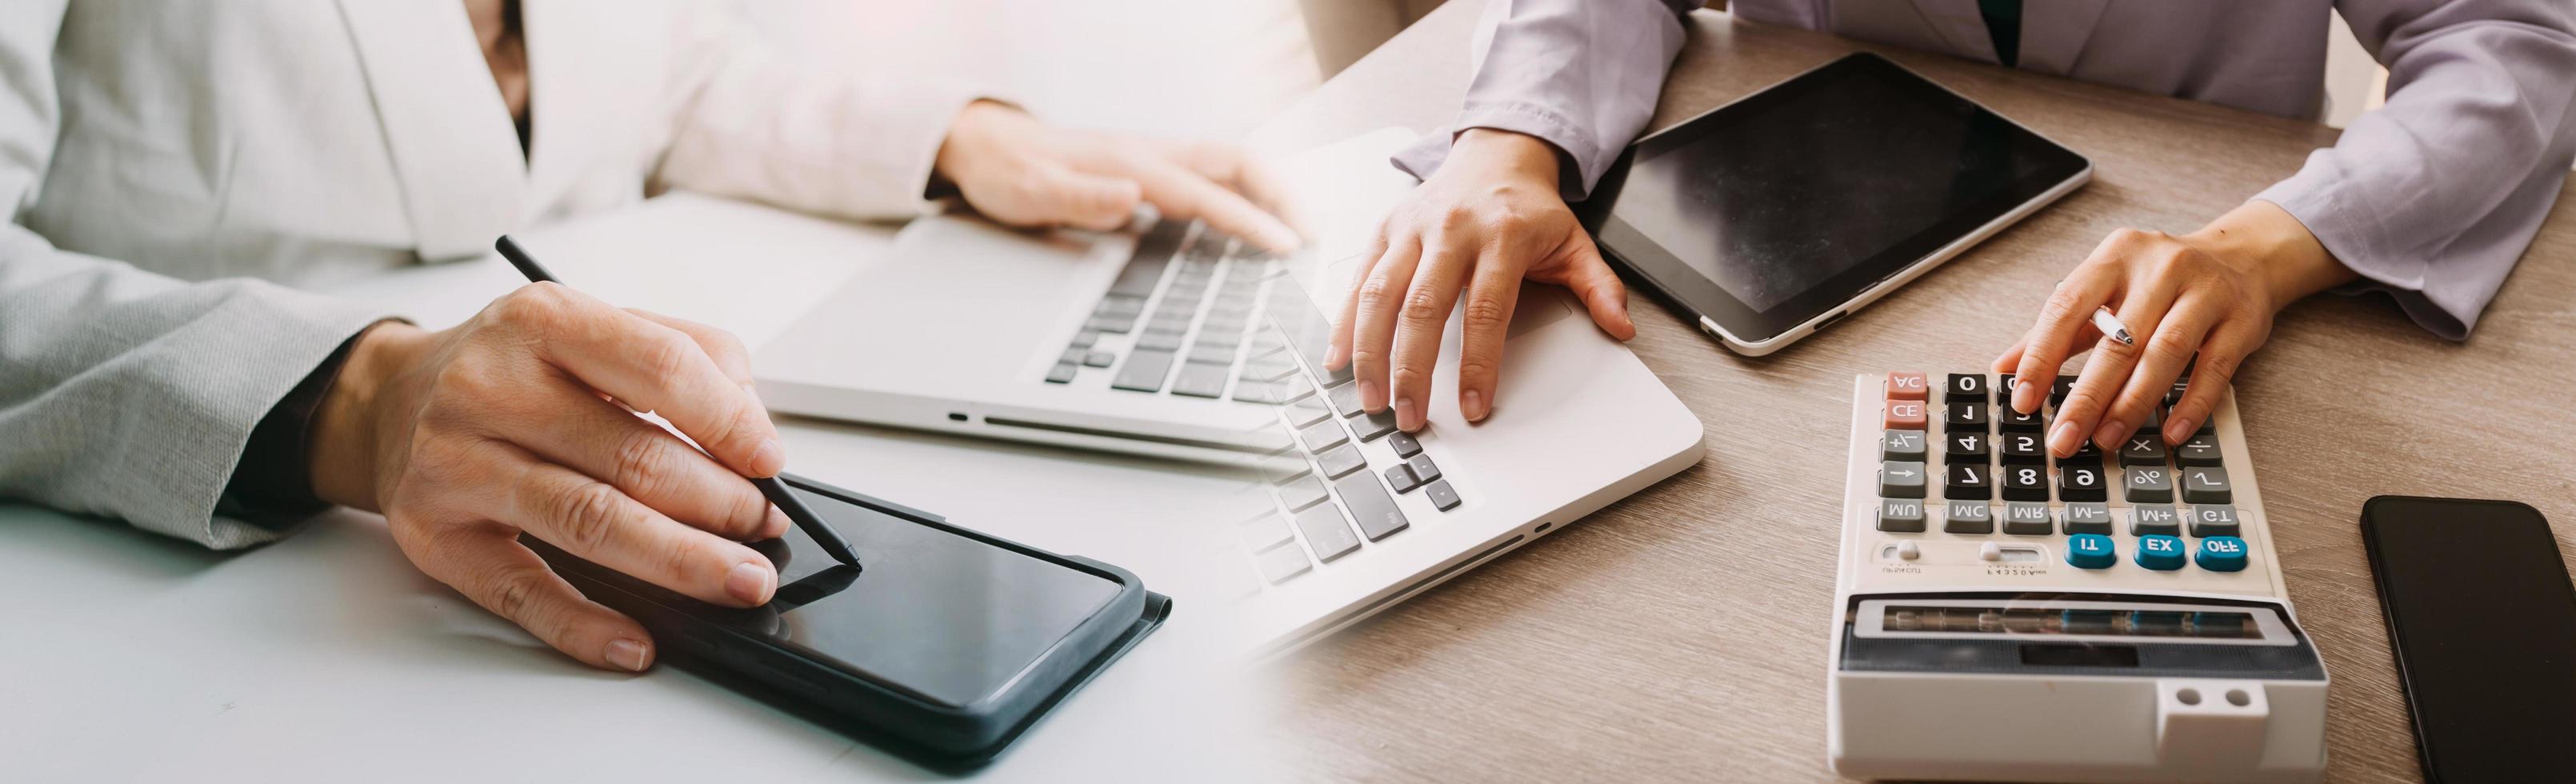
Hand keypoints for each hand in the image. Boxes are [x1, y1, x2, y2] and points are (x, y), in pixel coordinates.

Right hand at [309, 284, 793, 671]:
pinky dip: (585, 625)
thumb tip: (753, 430)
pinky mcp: (435, 534)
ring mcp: (457, 463)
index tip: (770, 462)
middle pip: (632, 457)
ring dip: (679, 561)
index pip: (660, 367)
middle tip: (764, 531)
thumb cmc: (515, 369)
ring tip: (737, 580)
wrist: (391, 399)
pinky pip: (520, 591)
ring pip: (589, 523)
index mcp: (544, 321)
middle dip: (720, 503)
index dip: (730, 421)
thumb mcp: (596, 328)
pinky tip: (636, 641)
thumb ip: (688, 356)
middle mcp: (490, 387)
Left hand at [933, 100, 1299, 251]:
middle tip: (1315, 236)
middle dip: (1282, 196)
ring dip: (1271, 191)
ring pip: (1231, 166)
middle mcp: (1151, 155)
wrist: (984, 146)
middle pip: (1237, 164)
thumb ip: (1082, 198)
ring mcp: (1154, 158)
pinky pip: (1214, 175)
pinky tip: (1256, 219)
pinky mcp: (1151, 168)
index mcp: (1132, 164)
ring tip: (1302, 229)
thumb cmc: (1006, 173)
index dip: (1250, 221)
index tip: (1286, 246)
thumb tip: (1131, 196)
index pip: (1206, 194)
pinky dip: (1247, 192)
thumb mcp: (1031, 193)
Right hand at [1325, 128, 1634, 431]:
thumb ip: (1599, 287)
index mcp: (1501, 236)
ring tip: (1371, 399)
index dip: (1478, 363)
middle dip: (1411, 369)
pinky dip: (1344, 323)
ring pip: (1380, 294)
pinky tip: (1338, 360)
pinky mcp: (1385, 230)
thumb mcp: (1574, 242)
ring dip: (1370, 353)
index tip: (1472, 406)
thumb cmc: (1529, 208)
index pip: (1486, 309)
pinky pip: (1358, 280)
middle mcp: (1451, 230)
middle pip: (1423, 307)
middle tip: (1409, 416)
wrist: (1496, 154)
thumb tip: (1621, 328)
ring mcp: (1412, 229)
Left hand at [1995, 200, 2353, 456]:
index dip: (2041, 356)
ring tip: (2106, 438)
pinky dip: (2191, 404)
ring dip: (2133, 403)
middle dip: (2086, 396)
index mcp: (2116, 257)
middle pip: (2118, 340)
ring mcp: (2206, 292)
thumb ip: (2057, 330)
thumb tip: (2004, 368)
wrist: (2244, 257)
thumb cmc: (2160, 280)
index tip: (2023, 400)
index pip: (2068, 307)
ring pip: (2165, 354)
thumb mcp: (2105, 289)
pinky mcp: (2242, 320)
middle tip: (2064, 437)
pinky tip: (2170, 432)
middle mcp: (2161, 269)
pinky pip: (2214, 369)